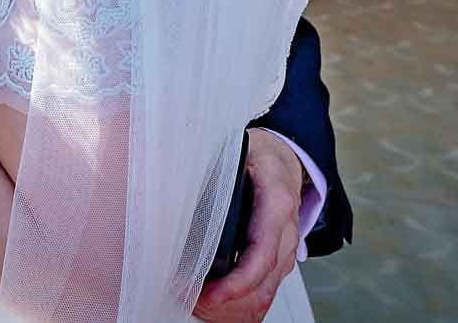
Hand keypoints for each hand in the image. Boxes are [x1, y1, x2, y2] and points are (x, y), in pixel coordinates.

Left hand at [192, 129, 302, 321]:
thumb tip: (170, 182)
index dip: (236, 281)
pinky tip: (216, 307)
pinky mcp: (278, 259)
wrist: (285, 158)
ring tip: (197, 304)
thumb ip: (211, 169)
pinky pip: (265, 290)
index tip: (209, 294)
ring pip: (265, 293)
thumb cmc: (259, 155)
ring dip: (233, 308)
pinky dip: (241, 305)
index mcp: (275, 202)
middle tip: (191, 301)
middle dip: (227, 302)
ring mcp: (286, 248)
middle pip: (263, 282)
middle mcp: (286, 231)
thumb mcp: (236, 150)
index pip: (262, 254)